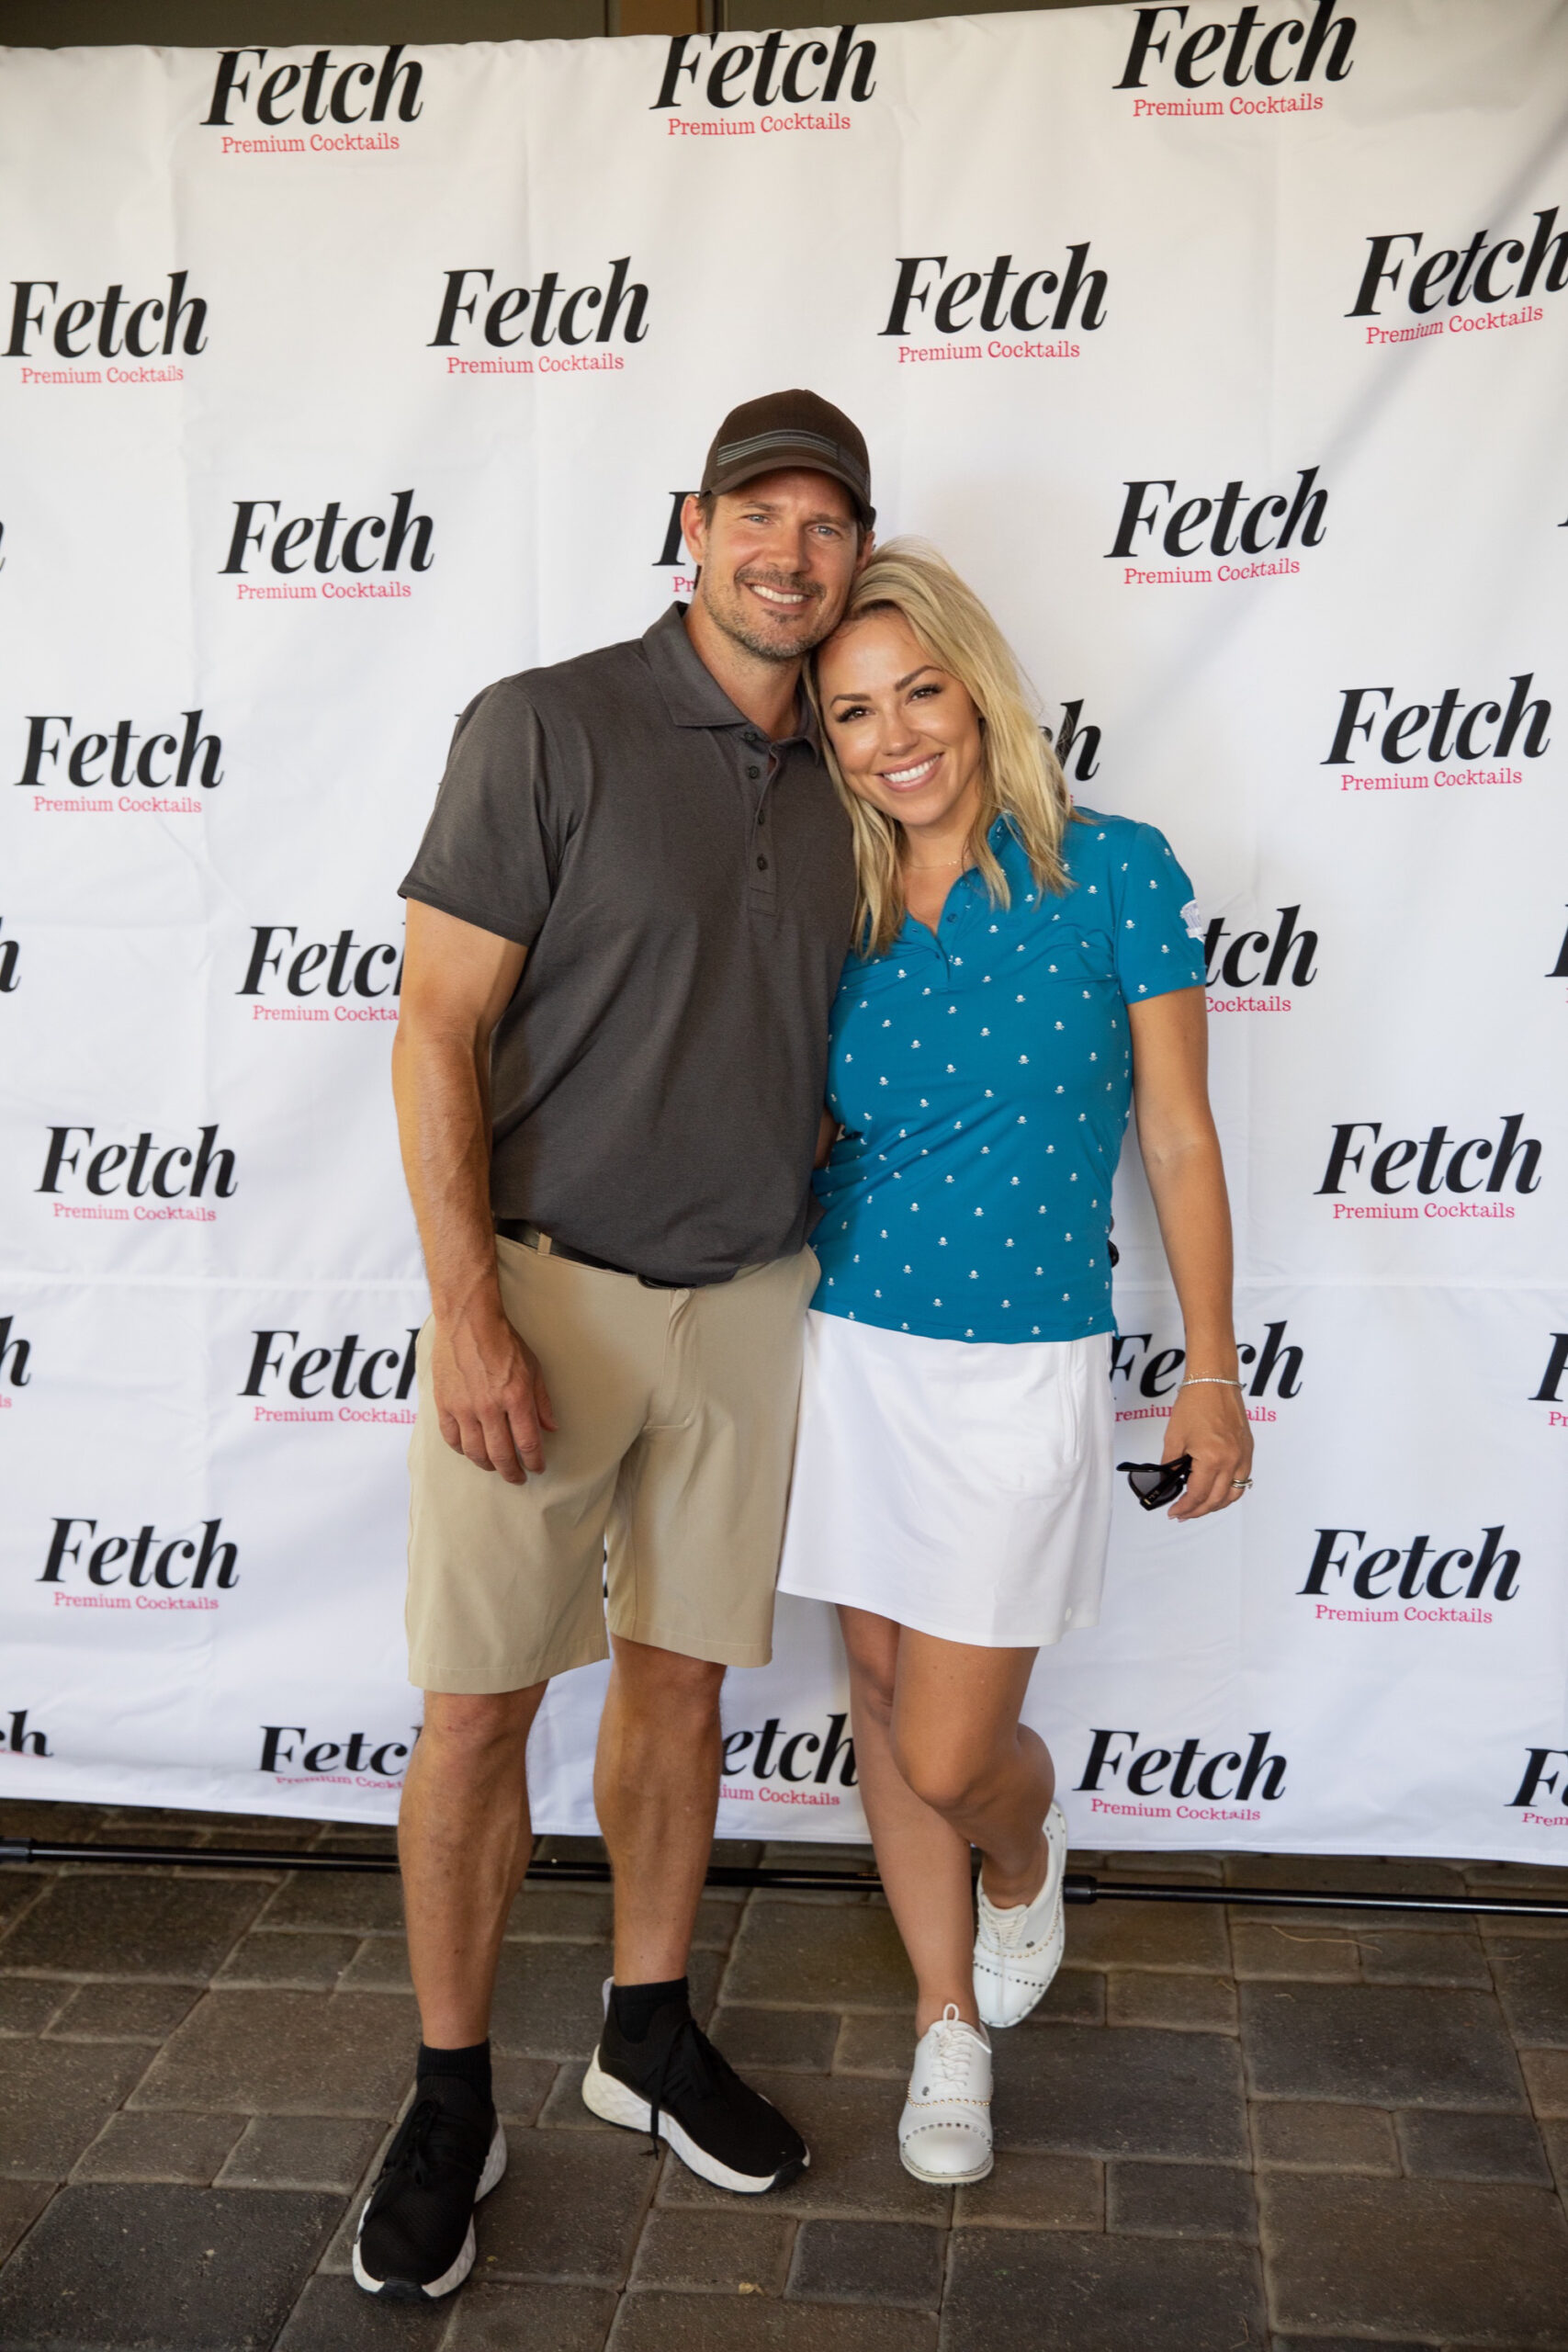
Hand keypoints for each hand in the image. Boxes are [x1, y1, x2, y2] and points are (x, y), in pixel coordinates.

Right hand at [431, 1306, 556, 1482]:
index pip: (528, 1443)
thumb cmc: (504, 1341)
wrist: (468, 1321)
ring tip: (495, 1467)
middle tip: (517, 1478)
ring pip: (475, 1452)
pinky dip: (462, 1450)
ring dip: (488, 1465)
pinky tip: (471, 1451)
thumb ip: (542, 1401)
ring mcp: (464, 1407)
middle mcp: (490, 1407)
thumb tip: (550, 1428)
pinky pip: (452, 1438)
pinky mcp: (444, 1404)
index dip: (535, 1461)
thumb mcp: (533, 1368)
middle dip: (512, 1472)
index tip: (537, 1468)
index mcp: (516, 1397)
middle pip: (501, 1454)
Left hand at [1161, 1382, 1251, 1519]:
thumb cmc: (1194, 1404)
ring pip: (1234, 1494)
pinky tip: (1217, 1491)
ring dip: (1217, 1505)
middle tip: (1183, 1514)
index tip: (1174, 1512)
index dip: (1185, 1507)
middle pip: (1217, 1499)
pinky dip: (1230, 1491)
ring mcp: (1243, 1456)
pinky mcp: (1248, 1450)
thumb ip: (1170, 1464)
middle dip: (1198, 1511)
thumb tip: (1167, 1482)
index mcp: (1212, 1459)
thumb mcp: (1174, 1437)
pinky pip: (1243, 1479)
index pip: (1198, 1495)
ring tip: (1200, 1507)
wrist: (1214, 1382)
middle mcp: (1232, 1461)